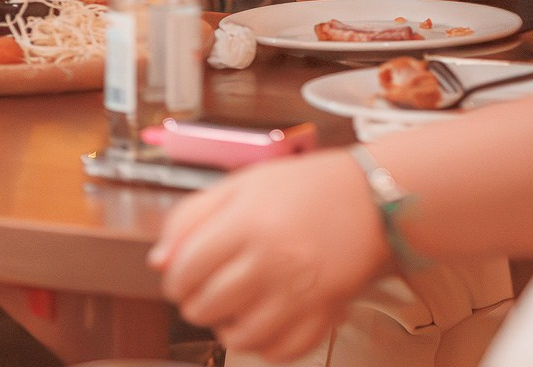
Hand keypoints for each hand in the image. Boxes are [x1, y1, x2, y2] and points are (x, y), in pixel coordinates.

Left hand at [150, 149, 389, 362]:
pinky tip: (264, 321)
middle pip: (206, 306)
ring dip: (227, 327)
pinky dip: (264, 346)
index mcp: (247, 222)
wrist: (372, 196)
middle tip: (208, 288)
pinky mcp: (322, 316)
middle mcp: (271, 260)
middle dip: (197, 301)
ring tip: (234, 308)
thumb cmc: (307, 187)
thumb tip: (159, 259)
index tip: (181, 276)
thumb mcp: (245, 183)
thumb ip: (194, 216)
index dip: (175, 278)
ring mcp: (298, 293)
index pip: (185, 269)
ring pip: (238, 338)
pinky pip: (279, 352)